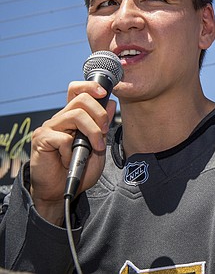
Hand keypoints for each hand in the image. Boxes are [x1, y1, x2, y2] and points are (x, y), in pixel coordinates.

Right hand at [29, 81, 115, 224]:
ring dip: (92, 131)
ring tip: (94, 147)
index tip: (104, 92)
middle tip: (103, 132)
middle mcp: (61, 118)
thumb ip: (103, 126)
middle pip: (82, 99)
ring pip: (75, 115)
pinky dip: (71, 150)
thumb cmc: (79, 169)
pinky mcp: (41, 139)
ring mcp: (50, 127)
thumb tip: (110, 104)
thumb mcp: (98, 147)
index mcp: (73, 117)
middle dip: (99, 114)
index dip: (91, 87)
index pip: (78, 91)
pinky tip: (69, 160)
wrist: (62, 190)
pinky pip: (63, 137)